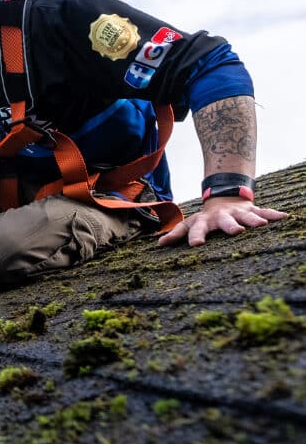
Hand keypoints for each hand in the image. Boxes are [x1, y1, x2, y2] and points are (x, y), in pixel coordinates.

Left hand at [157, 196, 287, 246]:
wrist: (224, 198)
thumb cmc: (205, 218)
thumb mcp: (190, 223)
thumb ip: (176, 234)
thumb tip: (159, 244)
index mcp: (204, 222)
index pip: (197, 230)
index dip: (195, 236)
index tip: (196, 245)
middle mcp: (222, 217)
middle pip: (226, 222)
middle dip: (231, 227)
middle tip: (236, 231)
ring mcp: (238, 213)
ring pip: (247, 217)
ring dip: (253, 220)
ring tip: (261, 224)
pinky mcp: (253, 210)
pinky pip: (265, 212)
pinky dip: (274, 214)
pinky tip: (284, 217)